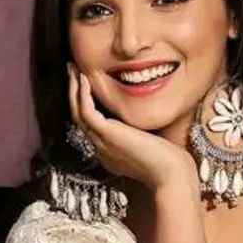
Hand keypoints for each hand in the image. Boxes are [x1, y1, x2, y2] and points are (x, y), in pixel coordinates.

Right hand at [68, 64, 196, 194]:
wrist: (169, 172)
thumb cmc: (166, 160)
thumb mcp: (146, 141)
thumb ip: (137, 130)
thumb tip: (140, 116)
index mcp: (108, 150)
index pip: (89, 123)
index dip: (84, 102)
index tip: (86, 83)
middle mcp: (100, 147)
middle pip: (78, 116)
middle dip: (74, 91)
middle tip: (73, 70)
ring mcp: (100, 142)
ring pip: (77, 113)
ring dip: (74, 89)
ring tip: (73, 69)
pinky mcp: (106, 135)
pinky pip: (86, 112)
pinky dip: (83, 94)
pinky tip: (86, 79)